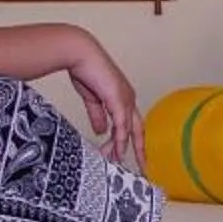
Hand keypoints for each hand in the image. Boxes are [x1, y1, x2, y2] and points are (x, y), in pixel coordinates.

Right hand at [63, 35, 144, 170]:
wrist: (79, 55)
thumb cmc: (85, 70)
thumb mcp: (92, 99)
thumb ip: (98, 115)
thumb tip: (101, 131)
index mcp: (123, 98)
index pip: (131, 124)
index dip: (132, 141)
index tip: (133, 155)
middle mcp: (128, 99)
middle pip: (138, 130)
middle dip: (140, 149)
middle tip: (143, 167)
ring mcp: (125, 98)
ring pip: (129, 130)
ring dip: (121, 147)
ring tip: (116, 162)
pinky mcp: (118, 98)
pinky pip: (121, 124)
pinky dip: (120, 139)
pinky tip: (118, 150)